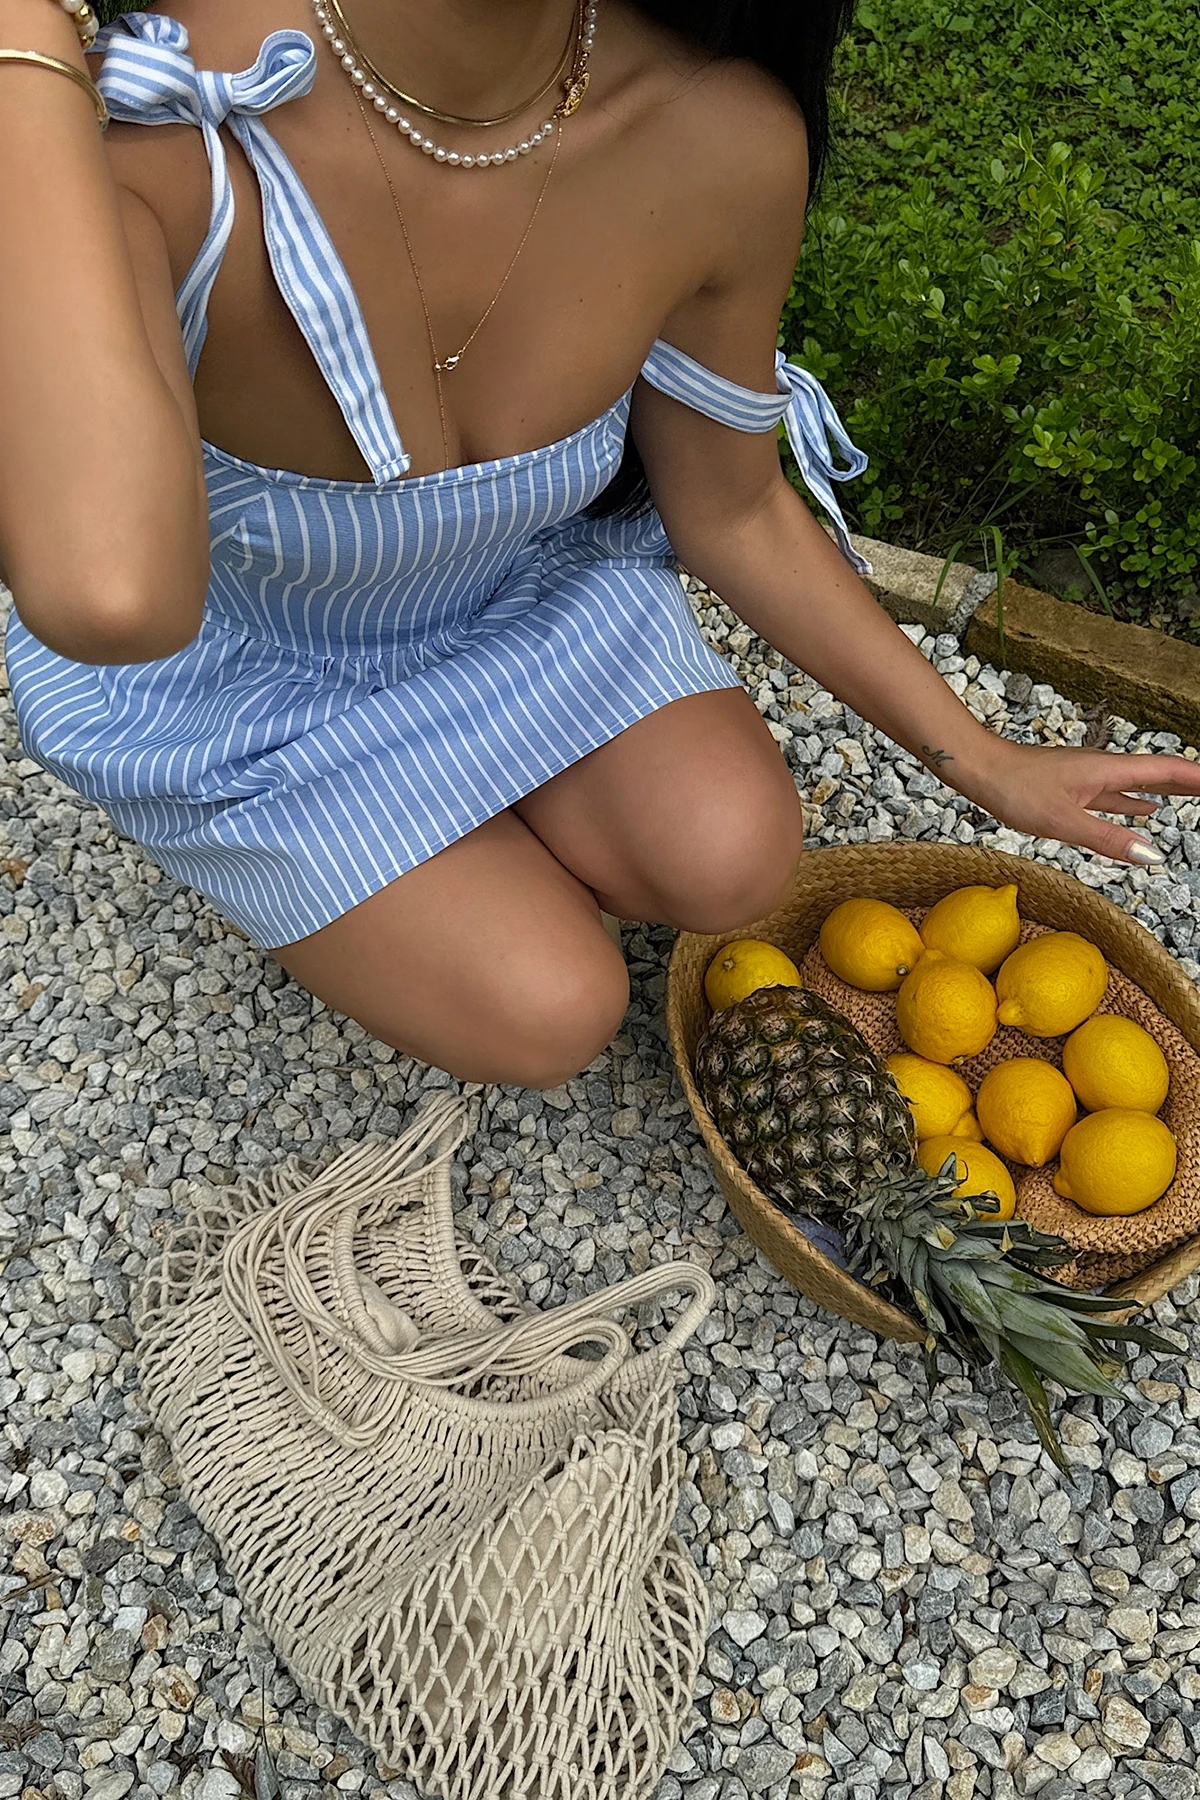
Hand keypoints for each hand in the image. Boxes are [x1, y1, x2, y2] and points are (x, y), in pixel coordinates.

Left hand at [957, 739, 1199, 864]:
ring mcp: (1088, 778)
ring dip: (1167, 792)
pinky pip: (1114, 797)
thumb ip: (1108, 838)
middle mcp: (1103, 769)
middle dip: (1189, 783)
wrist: (979, 769)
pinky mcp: (1072, 789)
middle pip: (1158, 774)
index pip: (1165, 771)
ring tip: (1194, 798)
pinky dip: (1134, 804)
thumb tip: (1152, 855)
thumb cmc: (1015, 788)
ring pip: (1137, 785)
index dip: (1196, 778)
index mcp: (1108, 770)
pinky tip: (1145, 810)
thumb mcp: (1063, 821)